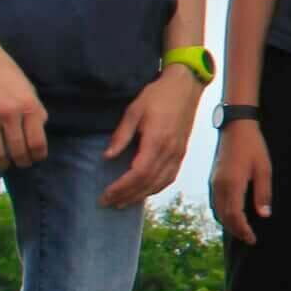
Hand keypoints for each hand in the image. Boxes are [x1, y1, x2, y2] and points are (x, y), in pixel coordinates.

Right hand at [0, 32, 48, 170]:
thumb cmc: (3, 69)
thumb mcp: (27, 87)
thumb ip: (34, 109)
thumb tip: (39, 130)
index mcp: (29, 105)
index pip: (37, 142)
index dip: (37, 156)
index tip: (35, 159)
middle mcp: (10, 113)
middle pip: (17, 150)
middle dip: (20, 162)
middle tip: (19, 164)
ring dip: (0, 163)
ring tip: (1, 164)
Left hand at [99, 64, 204, 208]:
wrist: (185, 87)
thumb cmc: (158, 96)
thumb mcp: (133, 111)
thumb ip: (121, 136)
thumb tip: (107, 157)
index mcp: (157, 141)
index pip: (138, 173)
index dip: (122, 187)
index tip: (105, 194)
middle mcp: (170, 152)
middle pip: (148, 182)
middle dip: (127, 195)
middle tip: (107, 202)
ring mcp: (178, 154)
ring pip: (160, 183)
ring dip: (140, 195)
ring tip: (122, 202)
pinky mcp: (181, 153)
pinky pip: (169, 177)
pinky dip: (156, 188)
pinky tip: (144, 191)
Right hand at [213, 123, 272, 244]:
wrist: (235, 128)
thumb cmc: (253, 147)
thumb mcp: (264, 169)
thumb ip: (263, 193)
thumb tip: (263, 215)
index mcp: (232, 185)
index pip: (235, 216)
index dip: (243, 230)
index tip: (252, 239)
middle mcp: (219, 186)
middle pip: (224, 217)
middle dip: (236, 230)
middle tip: (249, 239)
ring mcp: (214, 183)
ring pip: (217, 211)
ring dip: (228, 223)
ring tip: (242, 230)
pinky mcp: (213, 179)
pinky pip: (216, 202)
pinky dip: (223, 213)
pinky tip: (232, 215)